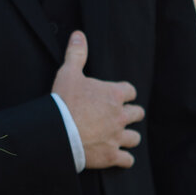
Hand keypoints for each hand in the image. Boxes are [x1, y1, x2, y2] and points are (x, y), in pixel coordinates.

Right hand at [52, 31, 143, 170]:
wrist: (58, 133)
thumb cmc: (64, 102)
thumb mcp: (68, 73)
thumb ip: (77, 54)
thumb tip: (79, 34)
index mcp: (115, 95)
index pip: (130, 91)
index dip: (124, 93)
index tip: (118, 96)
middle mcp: (121, 116)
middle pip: (138, 113)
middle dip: (131, 114)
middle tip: (121, 116)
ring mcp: (118, 137)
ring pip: (135, 138)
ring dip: (129, 137)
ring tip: (121, 137)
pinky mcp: (111, 156)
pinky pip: (128, 160)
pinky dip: (124, 159)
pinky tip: (120, 158)